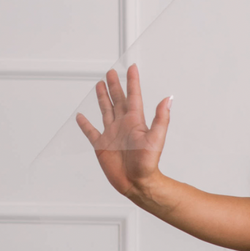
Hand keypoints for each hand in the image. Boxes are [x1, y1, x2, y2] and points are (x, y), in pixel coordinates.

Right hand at [76, 65, 171, 198]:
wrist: (137, 183)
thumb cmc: (148, 164)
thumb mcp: (156, 138)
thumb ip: (161, 118)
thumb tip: (168, 99)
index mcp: (135, 121)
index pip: (133, 96)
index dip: (132, 81)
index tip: (132, 67)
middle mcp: (123, 124)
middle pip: (117, 99)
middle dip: (114, 85)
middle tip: (111, 72)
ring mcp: (111, 134)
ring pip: (105, 110)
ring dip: (102, 98)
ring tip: (99, 85)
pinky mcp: (101, 145)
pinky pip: (91, 131)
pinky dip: (85, 124)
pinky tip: (81, 116)